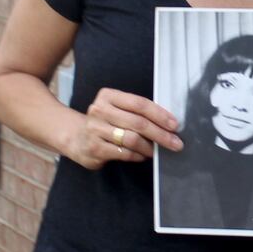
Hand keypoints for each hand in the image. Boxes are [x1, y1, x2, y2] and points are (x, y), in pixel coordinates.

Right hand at [63, 87, 181, 169]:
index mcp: (108, 96)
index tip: (175, 125)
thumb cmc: (105, 122)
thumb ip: (137, 112)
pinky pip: (124, 153)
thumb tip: (168, 123)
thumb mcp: (117, 109)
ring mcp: (95, 130)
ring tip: (157, 150)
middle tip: (175, 143)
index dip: (160, 114)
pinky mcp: (95, 149)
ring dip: (150, 147)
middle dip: (160, 134)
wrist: (76, 137)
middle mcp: (99, 110)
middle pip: (138, 122)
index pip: (139, 104)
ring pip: (132, 139)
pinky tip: (143, 155)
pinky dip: (138, 155)